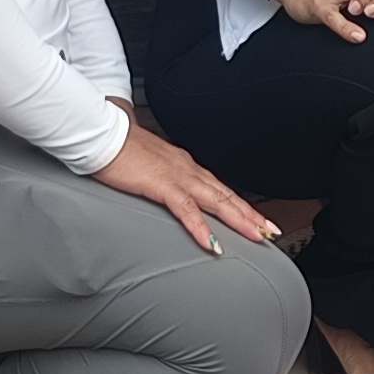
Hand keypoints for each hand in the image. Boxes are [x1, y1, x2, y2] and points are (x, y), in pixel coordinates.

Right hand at [91, 108, 275, 255]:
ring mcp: (176, 176)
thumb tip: (169, 192)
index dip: (241, 205)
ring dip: (239, 220)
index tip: (257, 220)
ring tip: (257, 237)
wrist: (102, 131)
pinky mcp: (160, 184)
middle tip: (272, 232)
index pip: (220, 188)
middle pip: (226, 195)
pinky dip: (200, 227)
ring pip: (216, 201)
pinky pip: (185, 209)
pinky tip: (211, 243)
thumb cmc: (119, 149)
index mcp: (185, 166)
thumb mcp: (149, 167)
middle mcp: (187, 169)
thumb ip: (163, 179)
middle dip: (251, 215)